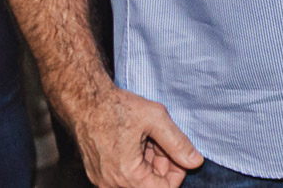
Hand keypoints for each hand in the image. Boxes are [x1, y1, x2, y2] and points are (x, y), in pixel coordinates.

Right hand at [67, 85, 201, 186]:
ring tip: (150, 137)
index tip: (178, 152)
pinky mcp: (99, 174)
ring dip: (151, 162)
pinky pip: (125, 175)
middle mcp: (112, 183)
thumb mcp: (156, 119)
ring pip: (139, 179)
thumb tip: (196, 162)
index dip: (178, 172)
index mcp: (127, 174)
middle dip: (164, 164)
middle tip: (162, 139)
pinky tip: (139, 141)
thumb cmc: (118, 108)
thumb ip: (178, 143)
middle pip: (151, 184)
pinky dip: (137, 161)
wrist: (86, 102)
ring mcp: (104, 180)